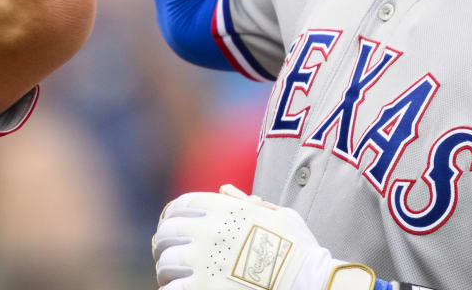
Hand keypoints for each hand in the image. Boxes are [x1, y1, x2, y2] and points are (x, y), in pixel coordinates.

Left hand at [153, 185, 375, 289]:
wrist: (308, 280)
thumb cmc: (298, 248)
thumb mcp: (279, 214)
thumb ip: (249, 202)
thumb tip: (225, 191)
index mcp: (226, 210)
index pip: (182, 205)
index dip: (173, 214)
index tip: (171, 223)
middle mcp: (210, 231)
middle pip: (168, 233)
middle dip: (163, 242)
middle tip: (164, 251)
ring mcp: (205, 261)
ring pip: (166, 263)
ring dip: (165, 269)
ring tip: (169, 275)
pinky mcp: (204, 288)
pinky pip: (172, 289)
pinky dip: (170, 289)